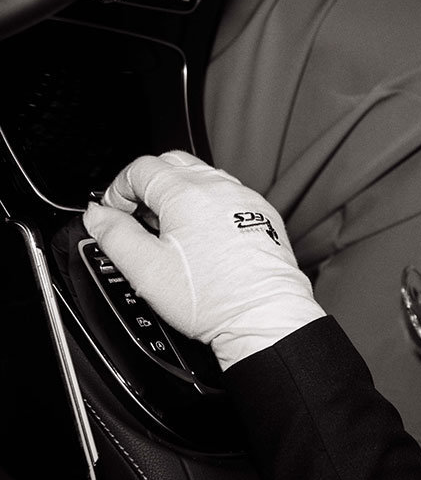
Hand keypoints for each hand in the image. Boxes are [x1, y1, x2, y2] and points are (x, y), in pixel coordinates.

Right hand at [83, 150, 324, 369]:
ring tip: (171, 232)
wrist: (262, 316)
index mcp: (187, 193)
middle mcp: (219, 188)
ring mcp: (244, 199)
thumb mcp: (145, 268)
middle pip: (172, 163)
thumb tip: (98, 216)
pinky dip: (208, 206)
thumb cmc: (213, 298)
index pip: (141, 168)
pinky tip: (203, 238)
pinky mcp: (261, 215)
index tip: (116, 213)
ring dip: (179, 194)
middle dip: (149, 185)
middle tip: (140, 219)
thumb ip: (113, 235)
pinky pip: (228, 196)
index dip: (119, 189)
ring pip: (202, 177)